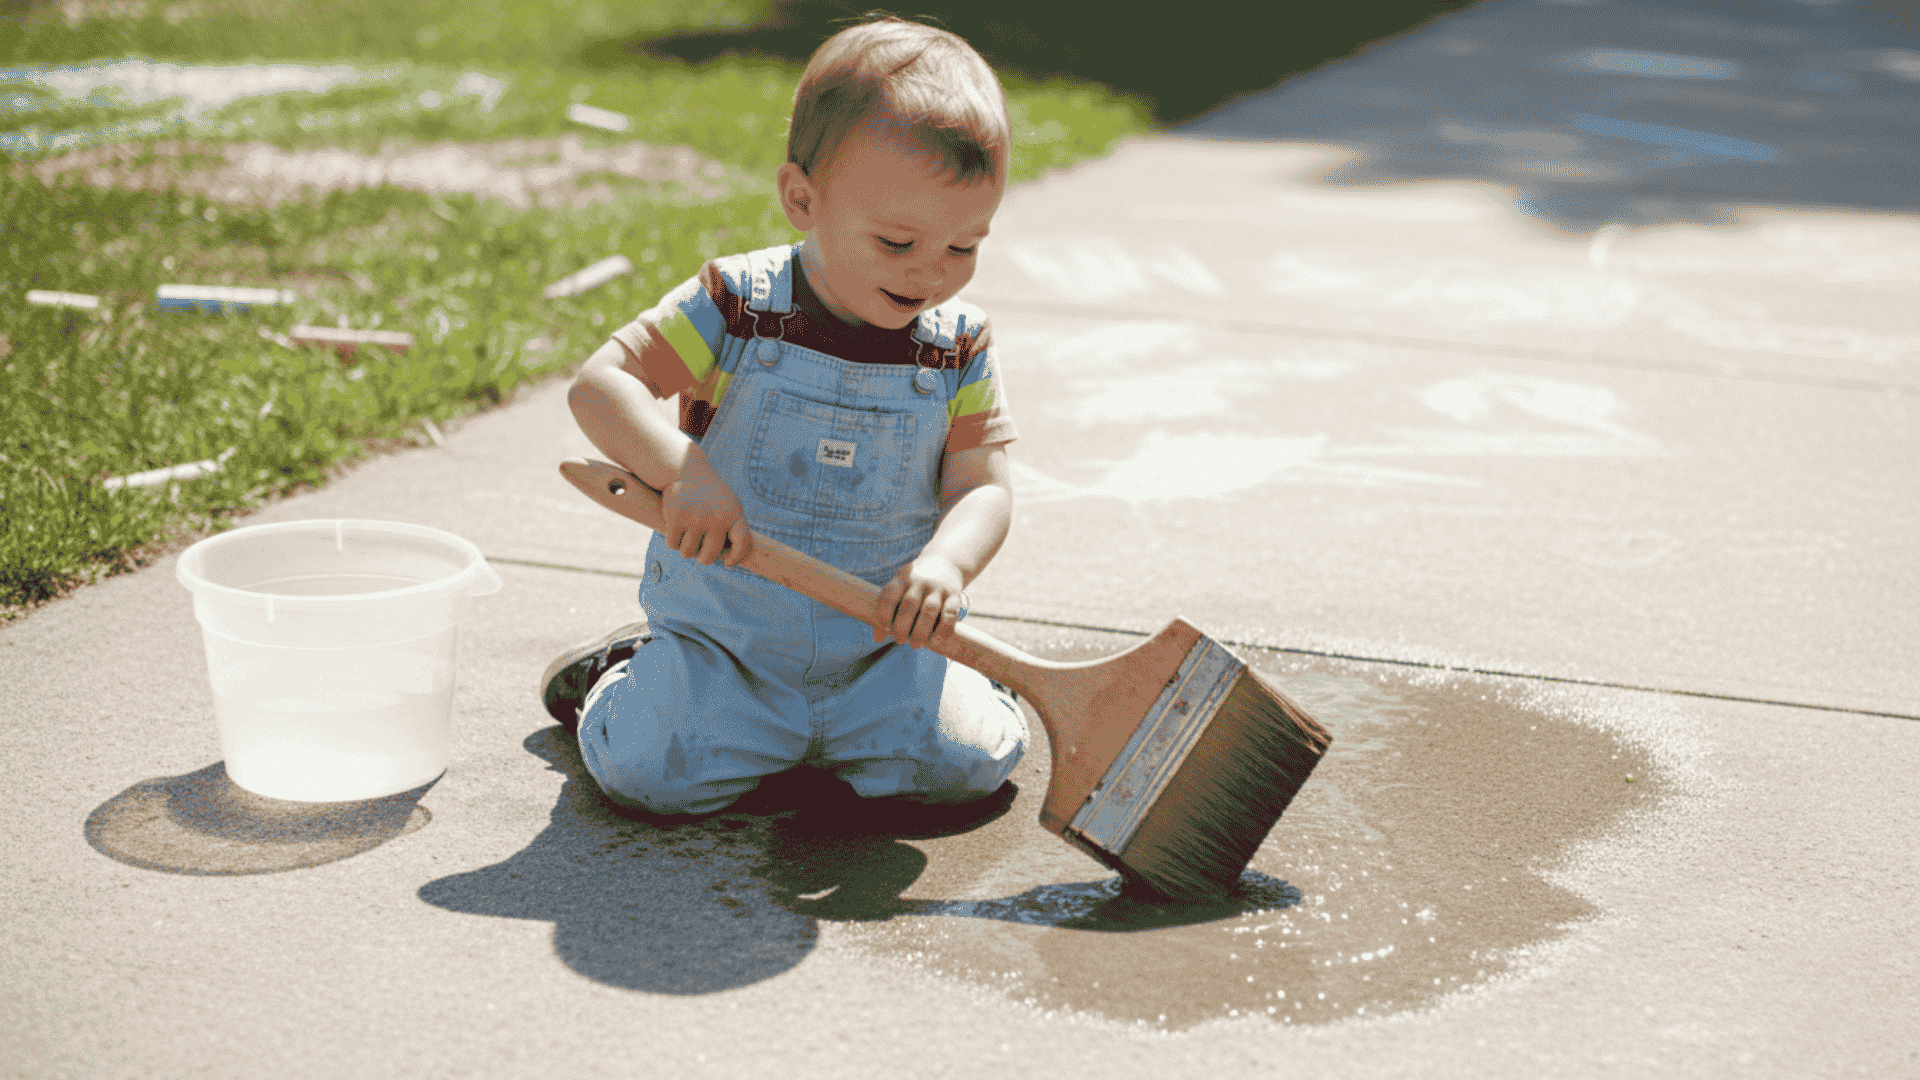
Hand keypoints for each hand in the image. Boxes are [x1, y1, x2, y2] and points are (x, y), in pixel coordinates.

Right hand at [659, 449, 752, 566]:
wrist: (684, 470)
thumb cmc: (708, 494)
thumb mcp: (727, 505)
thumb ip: (732, 529)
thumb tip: (731, 560)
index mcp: (734, 514)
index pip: (743, 543)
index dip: (737, 557)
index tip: (728, 563)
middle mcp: (717, 518)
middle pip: (710, 556)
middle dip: (703, 558)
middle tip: (699, 555)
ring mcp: (696, 518)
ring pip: (688, 552)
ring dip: (685, 548)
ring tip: (686, 534)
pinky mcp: (676, 518)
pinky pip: (673, 544)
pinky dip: (672, 541)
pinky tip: (674, 528)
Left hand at [873, 555, 964, 649]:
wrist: (945, 563)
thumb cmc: (914, 584)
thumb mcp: (899, 587)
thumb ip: (888, 610)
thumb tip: (878, 638)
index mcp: (902, 577)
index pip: (889, 595)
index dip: (884, 614)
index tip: (885, 629)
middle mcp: (920, 580)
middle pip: (909, 605)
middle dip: (902, 627)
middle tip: (899, 640)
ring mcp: (938, 587)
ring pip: (929, 611)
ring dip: (921, 632)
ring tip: (915, 645)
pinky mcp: (954, 595)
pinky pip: (950, 615)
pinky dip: (943, 630)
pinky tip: (935, 641)